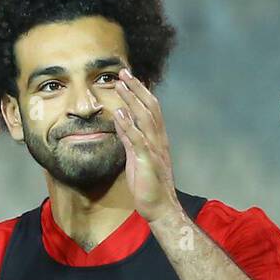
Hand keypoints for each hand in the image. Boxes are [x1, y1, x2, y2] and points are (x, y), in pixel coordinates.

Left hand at [112, 68, 180, 222]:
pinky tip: (120, 114)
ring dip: (132, 100)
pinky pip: (138, 140)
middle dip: (137, 88)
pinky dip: (129, 126)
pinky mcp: (148, 161)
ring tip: (120, 85)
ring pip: (145, 118)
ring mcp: (155, 150)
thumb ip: (129, 138)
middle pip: (150, 107)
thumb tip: (120, 118)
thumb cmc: (148, 185)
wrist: (160, 208)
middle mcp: (159, 140)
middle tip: (124, 72)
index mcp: (157, 138)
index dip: (141, 92)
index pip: (151, 109)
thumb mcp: (135, 156)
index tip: (129, 78)